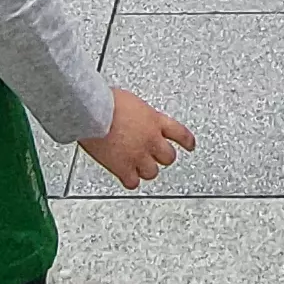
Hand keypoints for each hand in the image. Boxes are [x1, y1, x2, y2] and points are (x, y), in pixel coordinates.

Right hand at [79, 87, 194, 187]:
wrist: (93, 112)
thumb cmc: (106, 102)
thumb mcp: (131, 101)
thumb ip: (139, 114)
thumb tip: (134, 116)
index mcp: (155, 120)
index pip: (181, 134)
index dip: (187, 142)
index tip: (190, 145)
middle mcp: (151, 140)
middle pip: (168, 157)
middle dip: (162, 157)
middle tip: (155, 155)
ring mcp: (138, 155)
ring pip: (152, 172)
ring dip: (146, 169)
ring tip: (138, 166)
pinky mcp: (123, 168)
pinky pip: (132, 182)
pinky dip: (129, 179)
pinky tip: (125, 176)